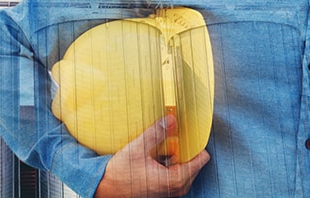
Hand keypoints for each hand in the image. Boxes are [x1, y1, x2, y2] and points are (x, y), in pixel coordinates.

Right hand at [94, 115, 209, 196]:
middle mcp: (178, 188)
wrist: (107, 189)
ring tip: (160, 149)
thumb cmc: (121, 174)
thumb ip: (156, 133)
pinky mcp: (166, 189)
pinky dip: (170, 163)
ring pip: (185, 167)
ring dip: (176, 156)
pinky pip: (176, 172)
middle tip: (168, 139)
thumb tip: (171, 119)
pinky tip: (155, 157)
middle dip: (183, 149)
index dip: (194, 143)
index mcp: (176, 179)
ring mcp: (173, 190)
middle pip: (194, 161)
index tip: (184, 133)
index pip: (201, 158)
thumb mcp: (137, 149)